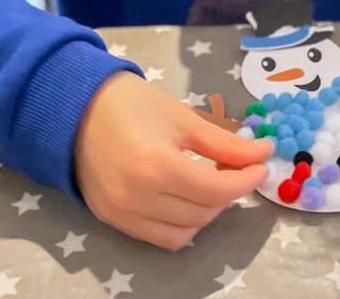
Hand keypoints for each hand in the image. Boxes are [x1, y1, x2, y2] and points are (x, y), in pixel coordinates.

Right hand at [74, 72, 272, 249]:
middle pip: (202, 213)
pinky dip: (181, 224)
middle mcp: (137, 198)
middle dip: (229, 192)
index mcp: (156, 166)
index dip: (246, 180)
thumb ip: (223, 142)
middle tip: (238, 167)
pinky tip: (187, 197)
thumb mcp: (182, 116)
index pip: (216, 190)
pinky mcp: (112, 220)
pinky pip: (158, 237)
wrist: (76, 107)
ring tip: (212, 182)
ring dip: (207, 212)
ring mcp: (122, 214)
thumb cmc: (132, 103)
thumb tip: (262, 153)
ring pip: (183, 233)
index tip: (261, 164)